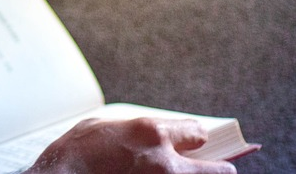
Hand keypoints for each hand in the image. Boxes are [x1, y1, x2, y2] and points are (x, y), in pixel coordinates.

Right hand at [28, 118, 237, 173]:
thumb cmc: (75, 153)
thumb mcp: (105, 126)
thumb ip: (137, 129)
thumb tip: (159, 133)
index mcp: (152, 133)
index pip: (199, 133)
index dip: (196, 138)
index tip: (195, 142)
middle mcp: (165, 162)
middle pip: (220, 170)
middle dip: (216, 168)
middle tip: (210, 168)